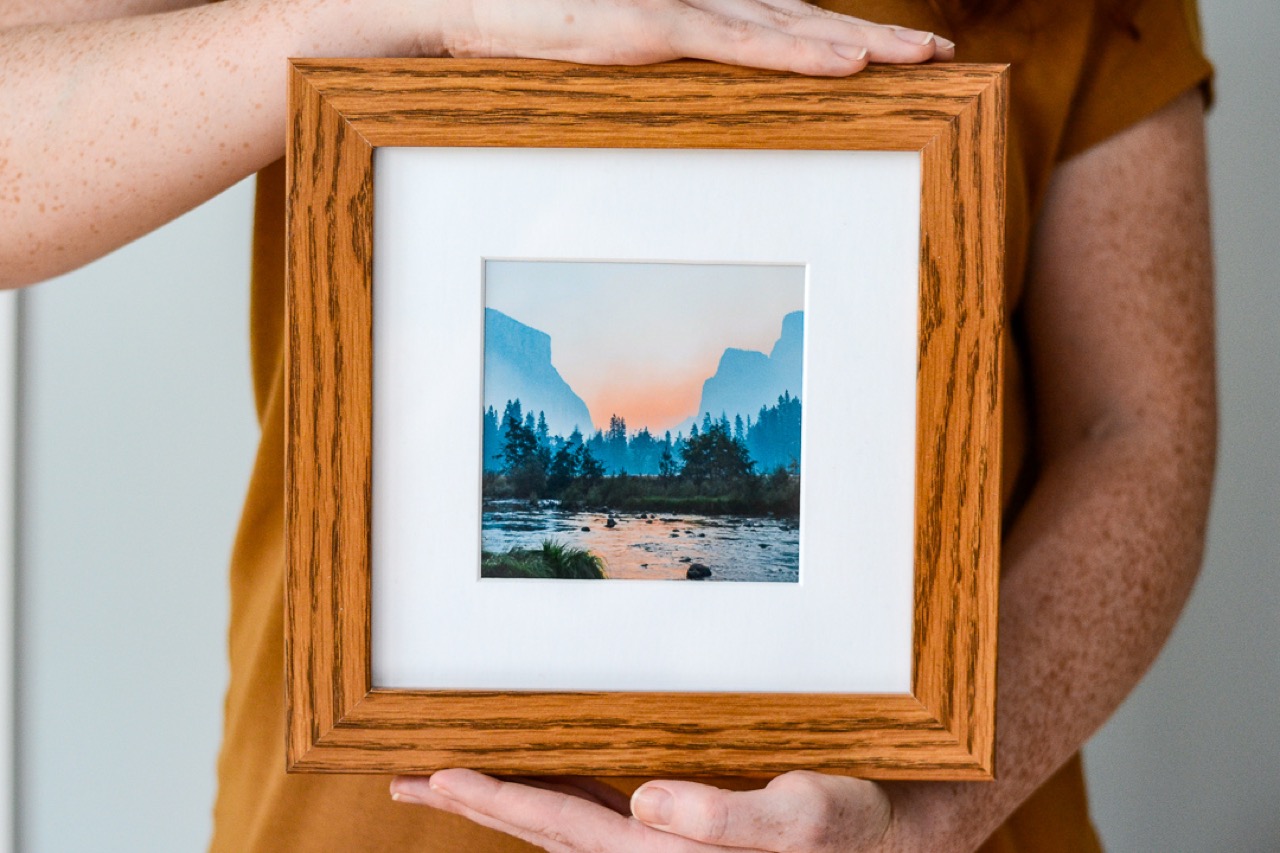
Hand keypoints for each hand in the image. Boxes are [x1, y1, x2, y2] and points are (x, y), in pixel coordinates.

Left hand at [390, 769, 896, 850]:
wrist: (879, 844)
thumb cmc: (844, 829)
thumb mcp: (799, 818)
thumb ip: (725, 818)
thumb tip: (648, 802)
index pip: (563, 823)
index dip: (499, 798)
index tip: (440, 776)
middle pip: (541, 830)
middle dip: (474, 803)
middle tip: (406, 778)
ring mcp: (657, 851)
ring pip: (558, 827)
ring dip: (501, 805)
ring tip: (449, 782)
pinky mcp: (671, 837)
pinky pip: (588, 818)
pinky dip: (547, 802)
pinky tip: (534, 788)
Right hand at [428, 0, 953, 76]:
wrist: (460, 4)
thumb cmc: (526, 25)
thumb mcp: (605, 43)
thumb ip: (654, 56)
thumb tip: (682, 88)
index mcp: (689, 1)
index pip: (782, 18)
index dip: (839, 33)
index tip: (895, 51)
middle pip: (804, 17)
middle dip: (877, 35)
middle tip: (939, 52)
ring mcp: (677, 4)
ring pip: (790, 26)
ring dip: (860, 41)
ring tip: (923, 56)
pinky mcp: (652, 24)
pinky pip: (741, 43)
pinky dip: (798, 53)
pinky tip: (849, 63)